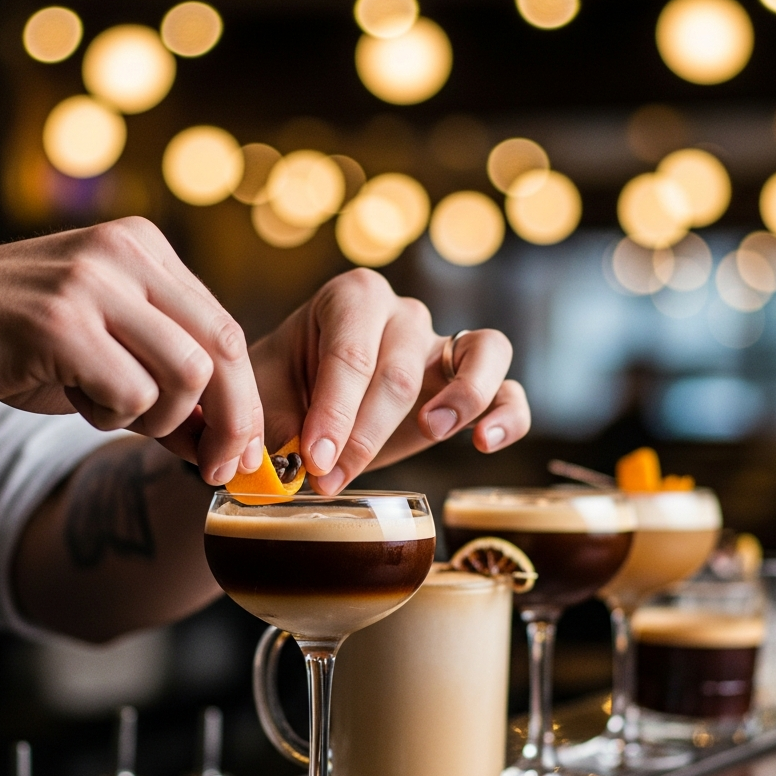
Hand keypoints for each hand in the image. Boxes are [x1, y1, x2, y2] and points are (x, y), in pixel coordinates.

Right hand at [0, 217, 263, 485]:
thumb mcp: (108, 355)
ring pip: (186, 373)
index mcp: (146, 250)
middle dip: (231, 421)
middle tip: (218, 466)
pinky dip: (113, 416)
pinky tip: (77, 400)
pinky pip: (131, 393)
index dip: (244, 399)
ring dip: (159, 417)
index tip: (240, 451)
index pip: (226, 330)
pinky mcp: (60, 321)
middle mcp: (127, 254)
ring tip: (109, 409)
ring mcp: (93, 282)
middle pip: (222, 349)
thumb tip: (225, 445)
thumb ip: (168, 388)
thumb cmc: (21, 343)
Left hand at [247, 268, 530, 494]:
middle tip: (333, 477)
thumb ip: (274, 423)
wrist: (307, 391)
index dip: (333, 412)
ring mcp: (441, 343)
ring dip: (461, 397)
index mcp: (351, 298)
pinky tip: (485, 441)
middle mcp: (402, 312)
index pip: (350, 355)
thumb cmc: (287, 386)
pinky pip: (508, 388)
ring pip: (480, 354)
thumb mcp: (267, 395)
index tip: (315, 461)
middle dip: (365, 433)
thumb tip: (288, 466)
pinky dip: (508, 414)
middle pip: (400, 370)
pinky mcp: (470, 381)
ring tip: (431, 432)